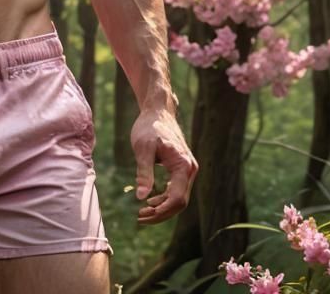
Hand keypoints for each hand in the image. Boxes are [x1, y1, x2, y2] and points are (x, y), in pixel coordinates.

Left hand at [131, 107, 196, 224]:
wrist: (158, 112)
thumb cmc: (149, 127)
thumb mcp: (142, 148)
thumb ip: (143, 172)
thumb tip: (141, 197)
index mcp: (183, 166)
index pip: (177, 198)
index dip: (162, 211)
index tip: (143, 214)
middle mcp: (189, 170)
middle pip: (180, 202)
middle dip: (161, 213)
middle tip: (140, 217)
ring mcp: (187, 170)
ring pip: (179, 198)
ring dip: (162, 208)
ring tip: (142, 212)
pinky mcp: (182, 169)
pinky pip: (176, 190)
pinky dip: (165, 199)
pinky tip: (150, 201)